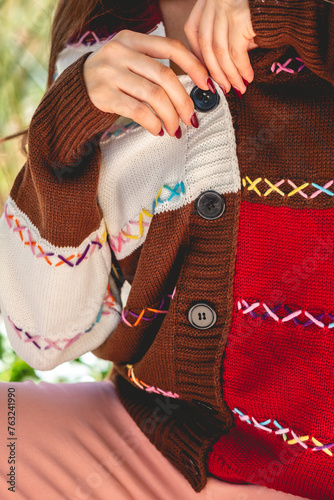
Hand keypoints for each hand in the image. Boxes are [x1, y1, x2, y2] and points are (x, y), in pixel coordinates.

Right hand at [83, 29, 211, 137]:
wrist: (77, 90)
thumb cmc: (113, 78)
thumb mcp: (131, 61)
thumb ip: (155, 67)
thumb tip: (193, 88)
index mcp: (132, 38)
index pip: (171, 47)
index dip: (193, 66)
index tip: (207, 84)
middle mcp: (120, 52)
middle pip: (164, 76)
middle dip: (183, 101)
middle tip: (191, 118)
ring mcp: (110, 73)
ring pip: (153, 95)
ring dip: (170, 116)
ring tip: (175, 129)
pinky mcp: (103, 95)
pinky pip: (138, 111)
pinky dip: (153, 123)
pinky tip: (158, 130)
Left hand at [184, 0, 257, 94]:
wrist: (290, 5)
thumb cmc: (266, 14)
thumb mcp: (237, 21)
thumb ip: (225, 38)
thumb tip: (219, 68)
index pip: (193, 29)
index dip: (196, 54)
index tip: (203, 71)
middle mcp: (215, 1)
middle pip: (205, 44)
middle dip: (213, 70)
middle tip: (221, 86)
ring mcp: (226, 8)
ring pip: (219, 52)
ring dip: (228, 74)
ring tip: (237, 87)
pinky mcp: (240, 19)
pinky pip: (236, 53)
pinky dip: (241, 69)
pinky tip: (247, 78)